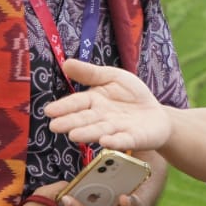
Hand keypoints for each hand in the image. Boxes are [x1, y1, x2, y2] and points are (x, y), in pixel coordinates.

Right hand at [45, 58, 171, 150]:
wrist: (156, 114)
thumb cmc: (131, 95)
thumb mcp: (112, 77)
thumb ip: (91, 73)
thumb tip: (66, 62)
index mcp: (95, 101)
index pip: (78, 103)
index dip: (64, 107)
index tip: (49, 111)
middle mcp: (102, 118)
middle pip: (85, 119)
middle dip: (70, 123)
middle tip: (55, 126)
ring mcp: (117, 129)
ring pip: (101, 130)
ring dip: (88, 133)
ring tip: (74, 135)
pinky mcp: (133, 139)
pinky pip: (124, 140)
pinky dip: (115, 142)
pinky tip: (105, 141)